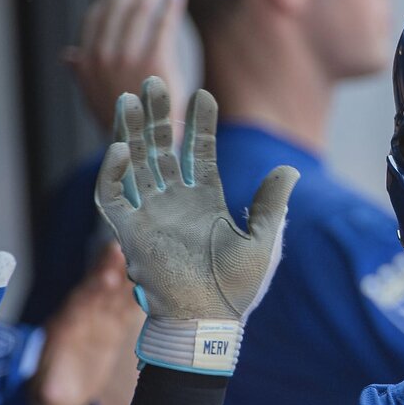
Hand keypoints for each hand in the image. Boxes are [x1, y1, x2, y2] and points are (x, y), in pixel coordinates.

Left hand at [28, 242, 141, 404]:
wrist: (61, 394)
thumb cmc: (54, 395)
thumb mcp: (50, 397)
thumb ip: (53, 392)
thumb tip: (54, 396)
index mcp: (63, 333)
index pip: (79, 308)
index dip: (92, 293)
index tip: (105, 278)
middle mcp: (79, 320)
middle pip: (96, 292)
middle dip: (109, 273)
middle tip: (123, 254)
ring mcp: (97, 321)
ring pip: (112, 293)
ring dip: (123, 273)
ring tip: (138, 254)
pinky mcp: (111, 326)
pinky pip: (125, 304)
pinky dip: (136, 290)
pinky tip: (151, 275)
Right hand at [65, 0, 186, 137]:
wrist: (148, 147)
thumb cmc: (126, 122)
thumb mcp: (96, 97)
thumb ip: (83, 73)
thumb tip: (67, 56)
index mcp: (86, 63)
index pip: (96, 18)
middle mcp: (102, 57)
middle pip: (119, 10)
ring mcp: (127, 58)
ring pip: (141, 12)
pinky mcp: (155, 60)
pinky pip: (164, 24)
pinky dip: (171, 6)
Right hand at [95, 76, 298, 375]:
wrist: (208, 324)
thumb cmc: (236, 290)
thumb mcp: (263, 241)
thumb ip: (271, 203)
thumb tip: (291, 168)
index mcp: (205, 203)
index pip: (200, 153)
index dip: (201, 125)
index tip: (205, 94)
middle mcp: (175, 204)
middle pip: (162, 150)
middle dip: (158, 116)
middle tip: (153, 80)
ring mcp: (151, 216)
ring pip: (136, 164)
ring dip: (132, 132)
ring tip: (130, 97)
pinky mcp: (130, 234)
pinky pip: (112, 198)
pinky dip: (112, 173)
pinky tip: (121, 147)